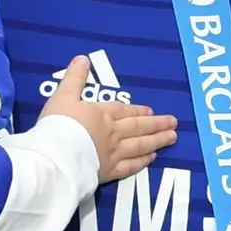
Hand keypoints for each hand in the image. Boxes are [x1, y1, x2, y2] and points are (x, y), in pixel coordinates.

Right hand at [40, 57, 178, 180]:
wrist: (57, 154)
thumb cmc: (58, 124)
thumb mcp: (63, 95)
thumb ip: (74, 78)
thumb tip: (83, 59)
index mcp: (102, 114)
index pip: (125, 111)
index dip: (138, 110)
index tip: (150, 111)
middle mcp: (113, 132)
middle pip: (139, 127)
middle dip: (157, 124)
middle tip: (174, 123)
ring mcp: (114, 153)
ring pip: (140, 145)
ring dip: (157, 140)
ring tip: (172, 137)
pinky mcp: (109, 171)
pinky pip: (130, 166)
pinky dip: (142, 162)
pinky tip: (152, 159)